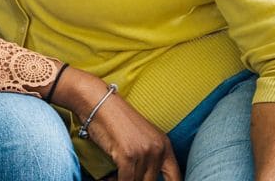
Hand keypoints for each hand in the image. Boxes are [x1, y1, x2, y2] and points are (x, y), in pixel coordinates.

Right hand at [45, 66, 180, 180]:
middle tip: (124, 175)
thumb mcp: (141, 138)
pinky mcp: (129, 155)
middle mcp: (158, 148)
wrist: (99, 102)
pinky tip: (108, 178)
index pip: (176, 178)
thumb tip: (148, 179)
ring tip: (113, 176)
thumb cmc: (115, 119)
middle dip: (137, 180)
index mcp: (164, 144)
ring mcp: (144, 152)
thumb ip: (150, 158)